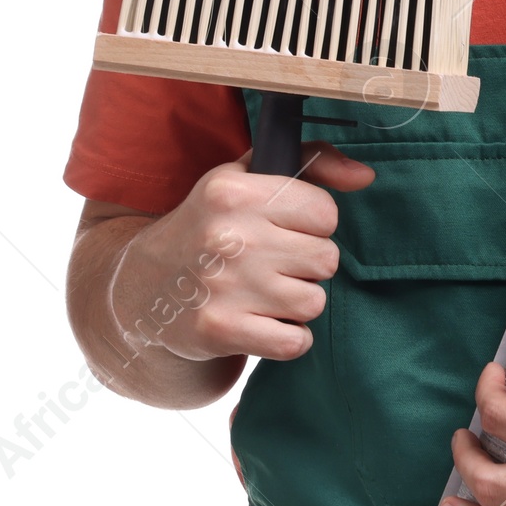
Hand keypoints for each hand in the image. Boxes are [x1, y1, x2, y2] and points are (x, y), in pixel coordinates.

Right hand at [109, 142, 373, 364]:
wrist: (140, 288)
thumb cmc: (210, 225)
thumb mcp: (248, 177)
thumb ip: (313, 162)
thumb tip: (365, 176)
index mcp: (235, 191)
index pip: (325, 212)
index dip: (313, 225)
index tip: (287, 230)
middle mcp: (228, 235)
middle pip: (325, 259)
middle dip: (308, 266)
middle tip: (276, 265)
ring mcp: (223, 285)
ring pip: (313, 302)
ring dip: (298, 304)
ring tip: (267, 293)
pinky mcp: (219, 330)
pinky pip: (293, 342)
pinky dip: (288, 339)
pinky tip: (264, 323)